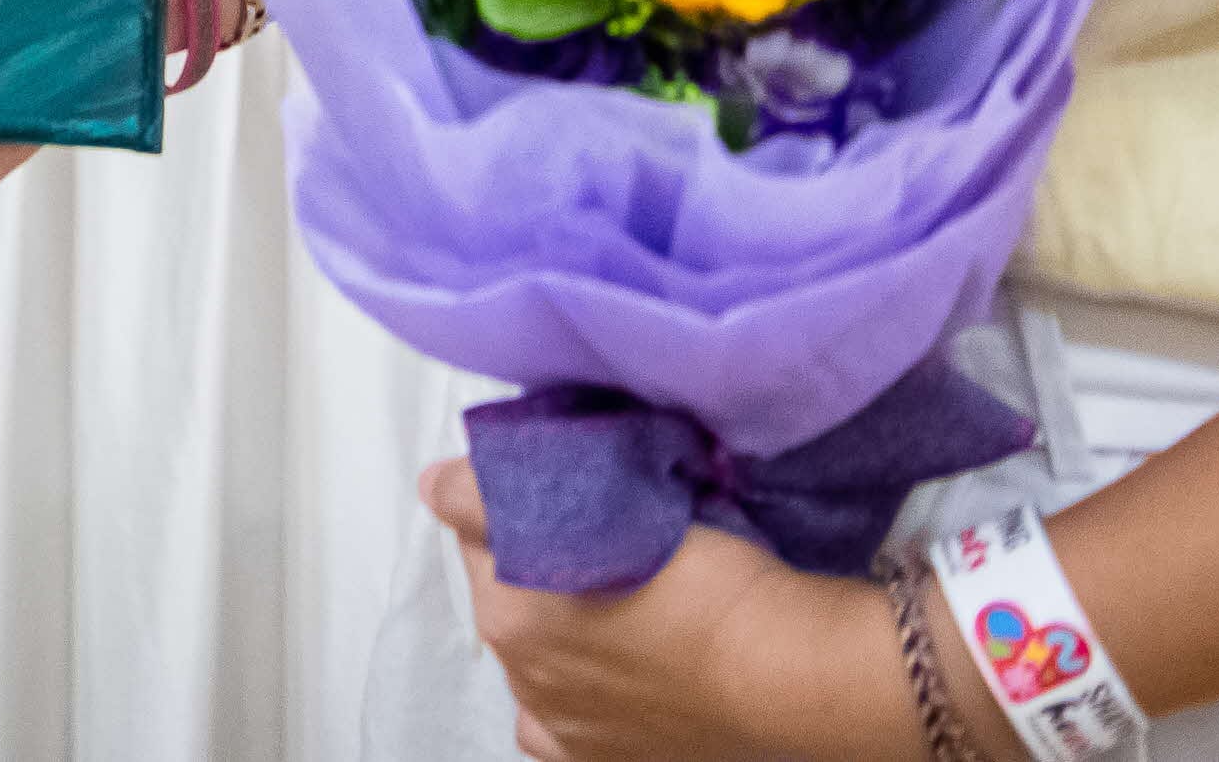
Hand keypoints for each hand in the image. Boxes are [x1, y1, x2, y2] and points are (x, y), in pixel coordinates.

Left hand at [422, 454, 898, 761]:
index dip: (516, 492)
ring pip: (529, 649)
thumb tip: (434, 484)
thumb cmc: (715, 584)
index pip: (475, 521)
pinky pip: (552, 720)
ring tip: (614, 603)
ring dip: (551, 622)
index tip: (556, 483)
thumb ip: (506, 493)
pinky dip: (566, 692)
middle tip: (598, 540)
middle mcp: (520, 672)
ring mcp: (557, 721)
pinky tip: (605, 669)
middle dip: (531, 557)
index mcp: (508, 607)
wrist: (785, 671)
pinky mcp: (594, 758)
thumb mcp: (617, 506)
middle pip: (502, 585)